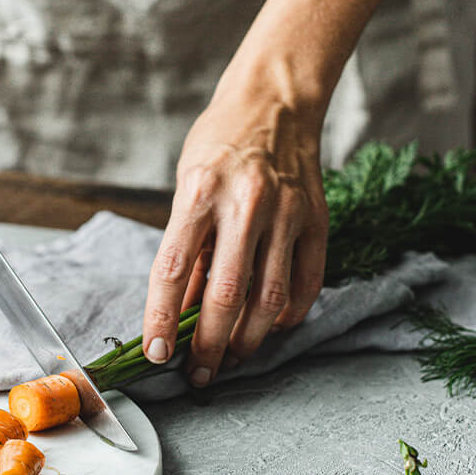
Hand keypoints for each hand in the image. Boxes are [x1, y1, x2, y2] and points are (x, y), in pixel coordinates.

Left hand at [142, 66, 328, 386]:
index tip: (158, 354)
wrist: (275, 101)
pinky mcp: (318, 220)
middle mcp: (245, 205)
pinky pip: (307, 282)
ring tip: (231, 358)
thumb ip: (188, 248)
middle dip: (208, 347)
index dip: (162, 321)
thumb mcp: (187, 188)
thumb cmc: (218, 145)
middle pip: (225, 296)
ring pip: (268, 299)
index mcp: (199, 193)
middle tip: (198, 373)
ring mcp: (287, 213)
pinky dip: (288, 316)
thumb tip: (184, 310)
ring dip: (247, 340)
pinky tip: (270, 328)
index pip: (172, 272)